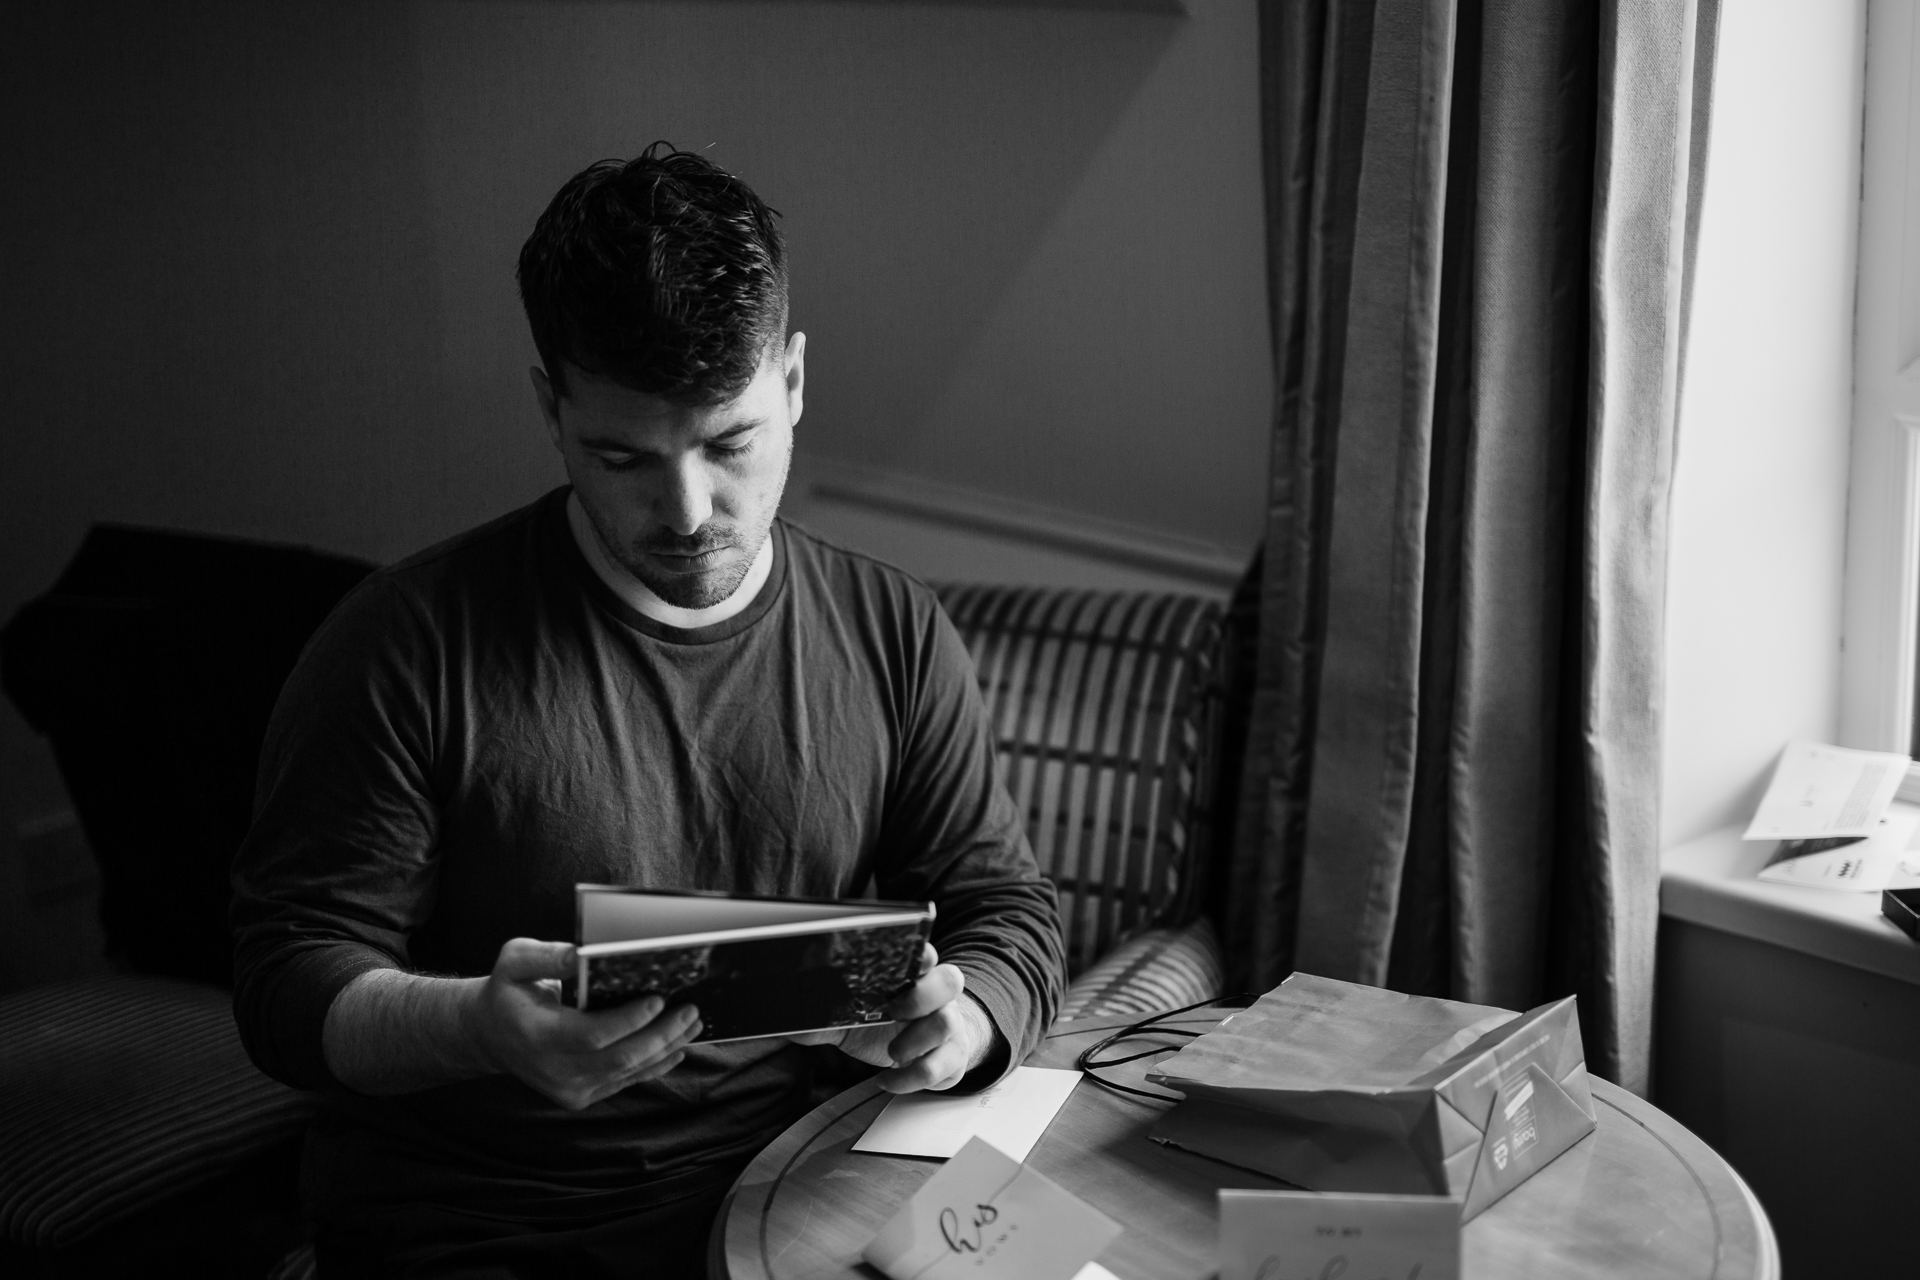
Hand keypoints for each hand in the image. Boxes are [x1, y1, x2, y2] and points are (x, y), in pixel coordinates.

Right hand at [463, 937, 702, 1110]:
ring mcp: (569, 1089)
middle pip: (618, 1059)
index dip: (628, 1021)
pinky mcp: (581, 1095)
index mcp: (537, 1036)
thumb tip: (582, 955)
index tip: (658, 999)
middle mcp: (553, 1070)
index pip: (591, 1035)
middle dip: (660, 1035)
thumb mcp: (515, 961)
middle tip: (690, 1010)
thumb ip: (547, 957)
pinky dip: (654, 1064)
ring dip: (665, 1048)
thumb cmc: (507, 991)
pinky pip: (625, 1081)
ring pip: (627, 1072)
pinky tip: (677, 1047)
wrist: (489, 1034)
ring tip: (693, 1023)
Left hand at [800, 943, 997, 1092]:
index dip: (921, 954)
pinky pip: (942, 1067)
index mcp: (912, 976)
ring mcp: (948, 1025)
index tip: (909, 960)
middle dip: (923, 995)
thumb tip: (782, 1012)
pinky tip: (888, 1080)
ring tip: (892, 1054)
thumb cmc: (883, 1025)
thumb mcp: (848, 1016)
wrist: (921, 1050)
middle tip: (894, 1010)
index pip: (925, 954)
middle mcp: (936, 997)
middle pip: (949, 980)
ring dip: (917, 1041)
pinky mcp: (953, 1057)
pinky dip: (912, 1078)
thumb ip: (820, 1013)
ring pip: (948, 1024)